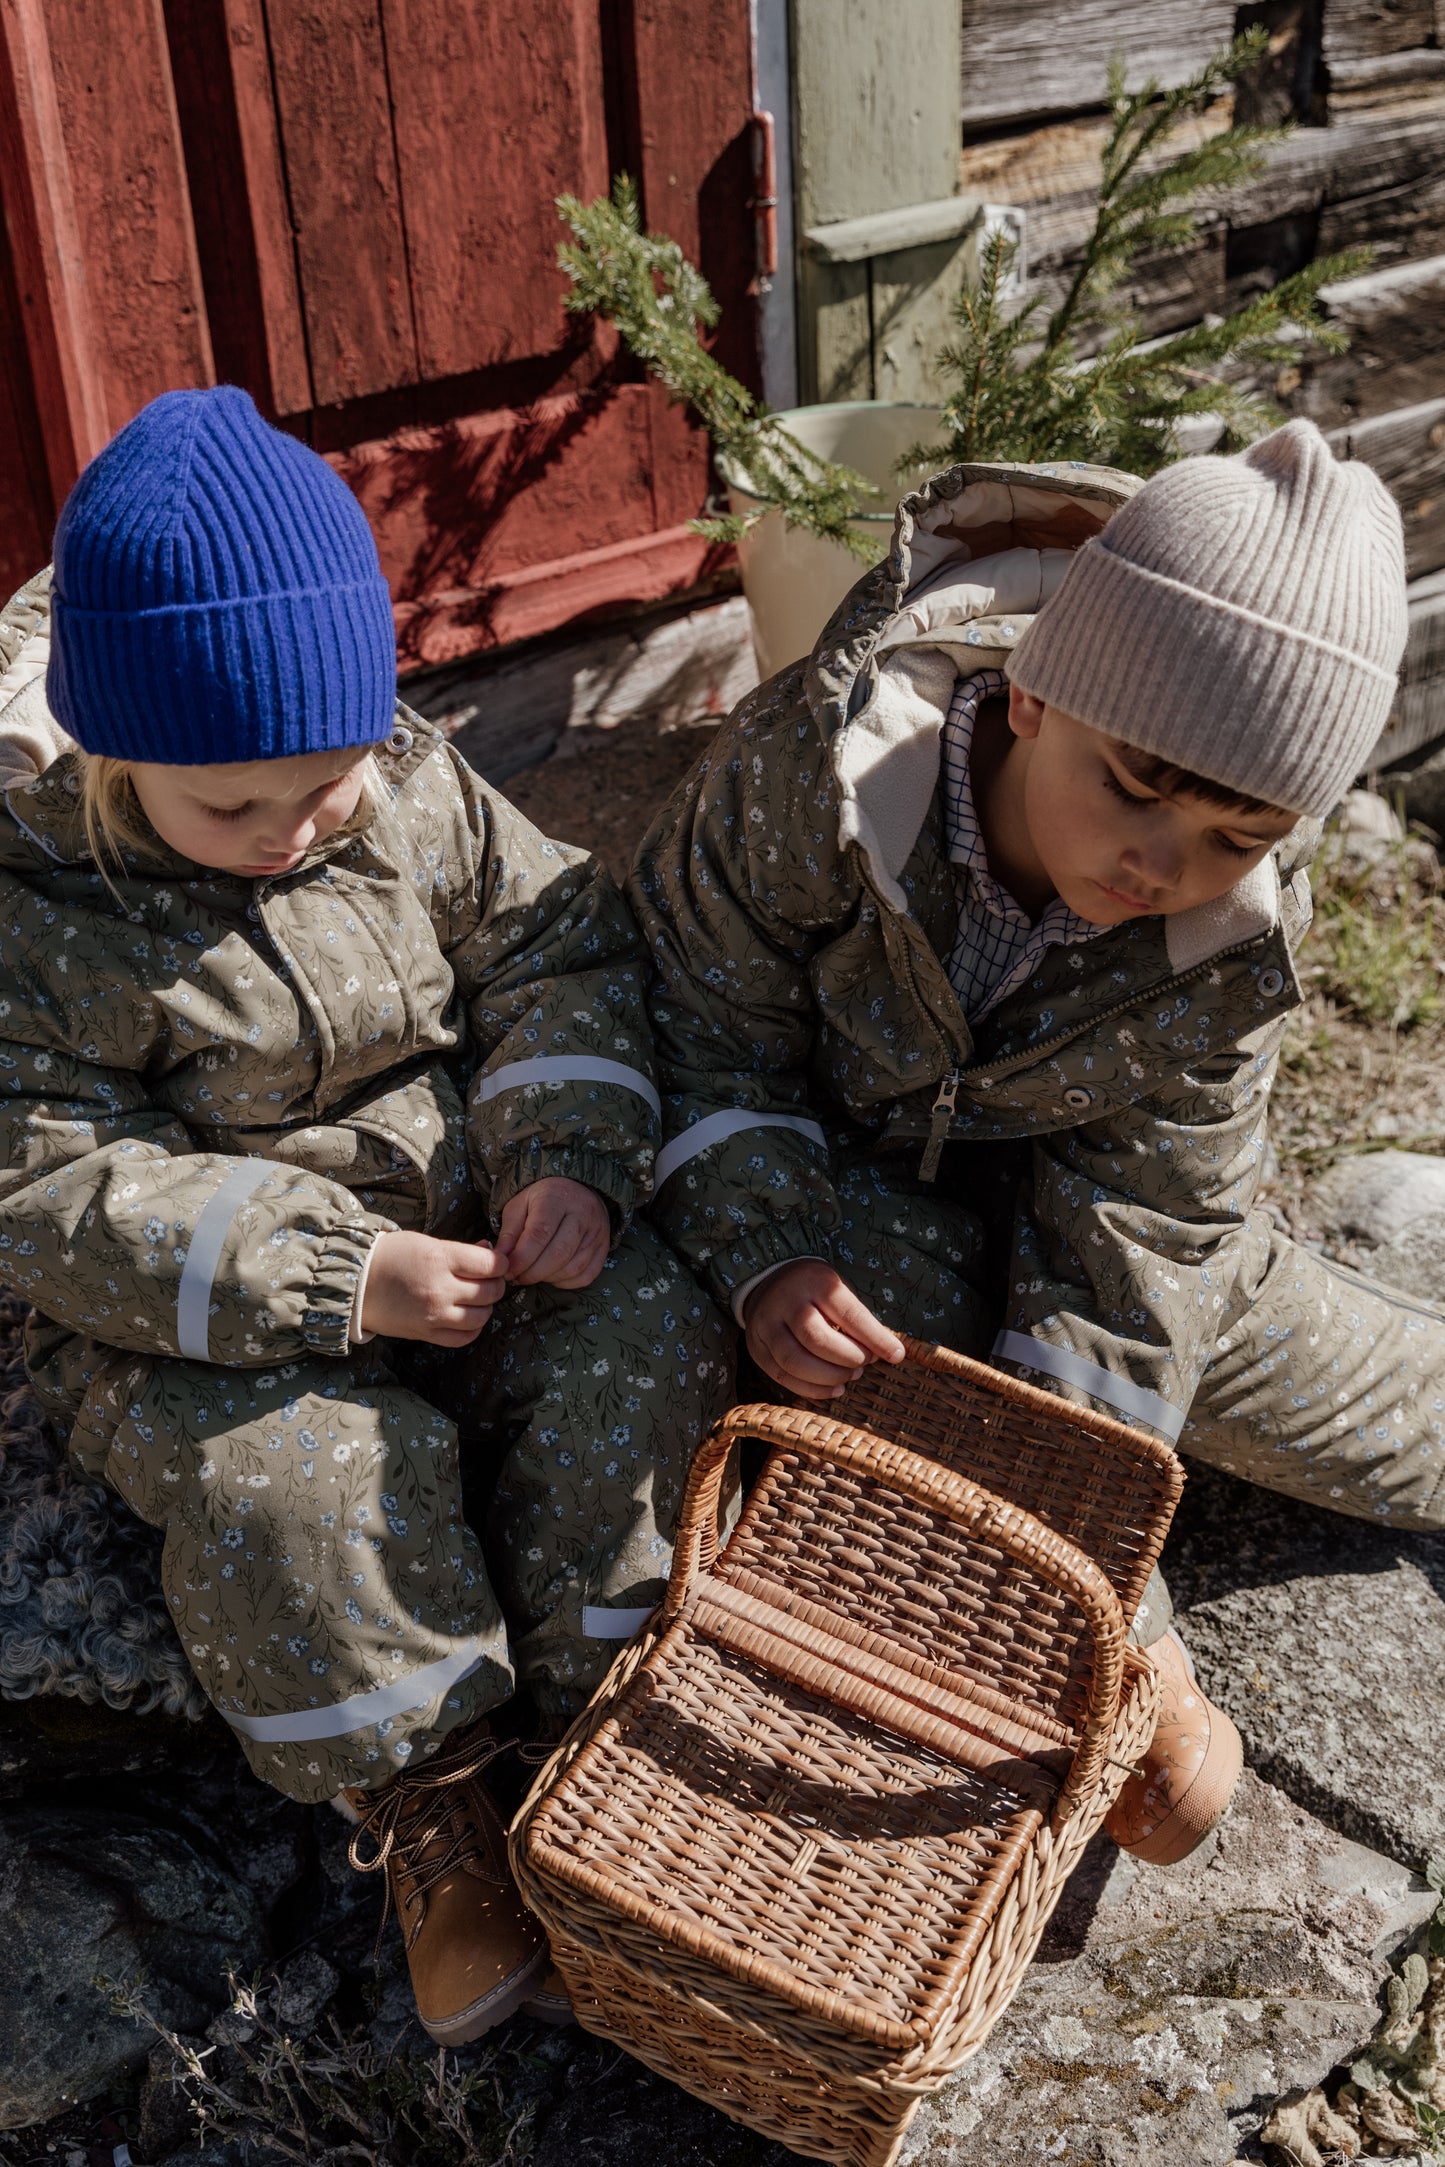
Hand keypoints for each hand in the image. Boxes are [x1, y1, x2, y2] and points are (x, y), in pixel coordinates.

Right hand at [361, 1230, 506, 1346]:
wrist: (355, 1283)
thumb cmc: (390, 1257)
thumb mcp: (426, 1242)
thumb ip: (460, 1250)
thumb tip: (489, 1251)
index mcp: (439, 1259)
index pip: (489, 1264)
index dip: (500, 1263)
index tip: (497, 1263)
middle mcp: (439, 1289)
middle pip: (489, 1292)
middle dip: (496, 1284)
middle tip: (490, 1279)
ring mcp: (434, 1315)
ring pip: (481, 1317)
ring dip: (486, 1307)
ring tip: (477, 1298)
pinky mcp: (426, 1333)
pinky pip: (463, 1338)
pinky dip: (472, 1329)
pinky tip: (467, 1317)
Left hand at [497, 1176, 610, 1289]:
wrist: (575, 1189)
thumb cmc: (541, 1200)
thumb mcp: (518, 1207)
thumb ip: (509, 1234)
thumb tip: (500, 1261)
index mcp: (556, 1198)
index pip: (539, 1234)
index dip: (521, 1258)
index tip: (507, 1270)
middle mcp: (582, 1213)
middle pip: (558, 1253)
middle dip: (533, 1273)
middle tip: (517, 1278)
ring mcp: (597, 1231)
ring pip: (573, 1267)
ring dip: (548, 1278)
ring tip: (532, 1275)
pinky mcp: (604, 1247)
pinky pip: (587, 1275)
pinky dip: (566, 1282)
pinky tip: (552, 1276)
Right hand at [743, 1259, 904, 1399]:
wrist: (769, 1282)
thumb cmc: (815, 1291)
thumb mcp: (838, 1292)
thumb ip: (859, 1320)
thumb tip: (888, 1353)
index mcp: (816, 1282)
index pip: (849, 1315)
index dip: (875, 1338)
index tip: (897, 1355)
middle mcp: (786, 1302)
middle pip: (817, 1340)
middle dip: (847, 1359)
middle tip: (863, 1364)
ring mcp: (766, 1325)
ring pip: (795, 1361)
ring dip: (828, 1377)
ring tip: (848, 1376)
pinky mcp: (756, 1348)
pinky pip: (782, 1376)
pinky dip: (811, 1389)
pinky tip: (832, 1389)